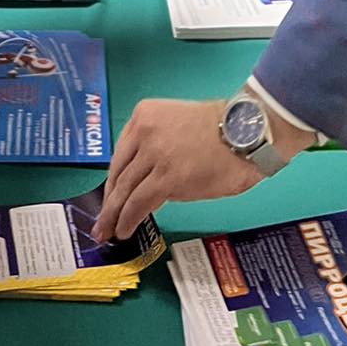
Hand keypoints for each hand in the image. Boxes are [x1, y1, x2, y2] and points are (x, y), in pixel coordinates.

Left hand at [93, 100, 259, 243]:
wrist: (245, 132)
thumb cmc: (221, 131)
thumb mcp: (178, 127)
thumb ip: (158, 149)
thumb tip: (146, 182)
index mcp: (145, 114)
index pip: (121, 152)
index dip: (113, 179)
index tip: (110, 194)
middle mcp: (144, 131)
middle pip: (118, 171)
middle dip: (109, 199)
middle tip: (101, 220)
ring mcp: (154, 153)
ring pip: (125, 189)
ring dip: (114, 214)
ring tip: (109, 231)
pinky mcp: (167, 178)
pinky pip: (139, 202)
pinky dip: (128, 219)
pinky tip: (125, 230)